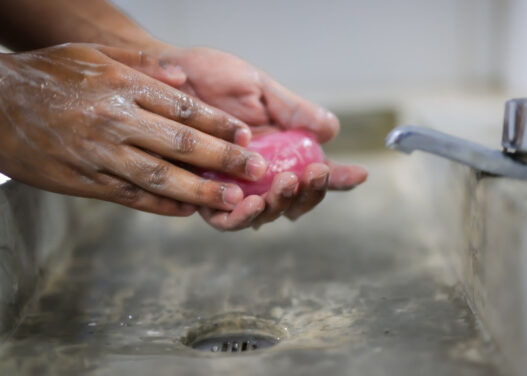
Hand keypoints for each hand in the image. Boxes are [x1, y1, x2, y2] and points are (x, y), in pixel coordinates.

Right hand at [0, 43, 269, 215]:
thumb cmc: (49, 74)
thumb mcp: (94, 54)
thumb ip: (141, 64)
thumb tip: (182, 76)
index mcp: (123, 86)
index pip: (184, 108)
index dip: (220, 125)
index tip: (246, 136)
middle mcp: (116, 120)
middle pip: (182, 144)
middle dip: (225, 159)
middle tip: (257, 170)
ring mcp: (101, 154)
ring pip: (162, 177)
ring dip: (202, 191)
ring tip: (234, 199)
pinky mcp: (86, 181)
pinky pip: (132, 196)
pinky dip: (163, 205)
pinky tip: (188, 211)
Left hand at [153, 46, 367, 229]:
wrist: (163, 72)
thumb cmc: (212, 76)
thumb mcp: (260, 89)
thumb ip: (293, 111)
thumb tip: (332, 131)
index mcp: (278, 151)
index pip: (312, 170)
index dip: (337, 178)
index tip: (358, 174)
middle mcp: (257, 174)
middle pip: (293, 200)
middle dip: (308, 194)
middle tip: (311, 175)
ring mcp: (232, 186)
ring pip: (264, 214)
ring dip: (279, 205)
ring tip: (284, 185)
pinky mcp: (202, 195)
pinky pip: (223, 218)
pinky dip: (240, 217)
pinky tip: (250, 203)